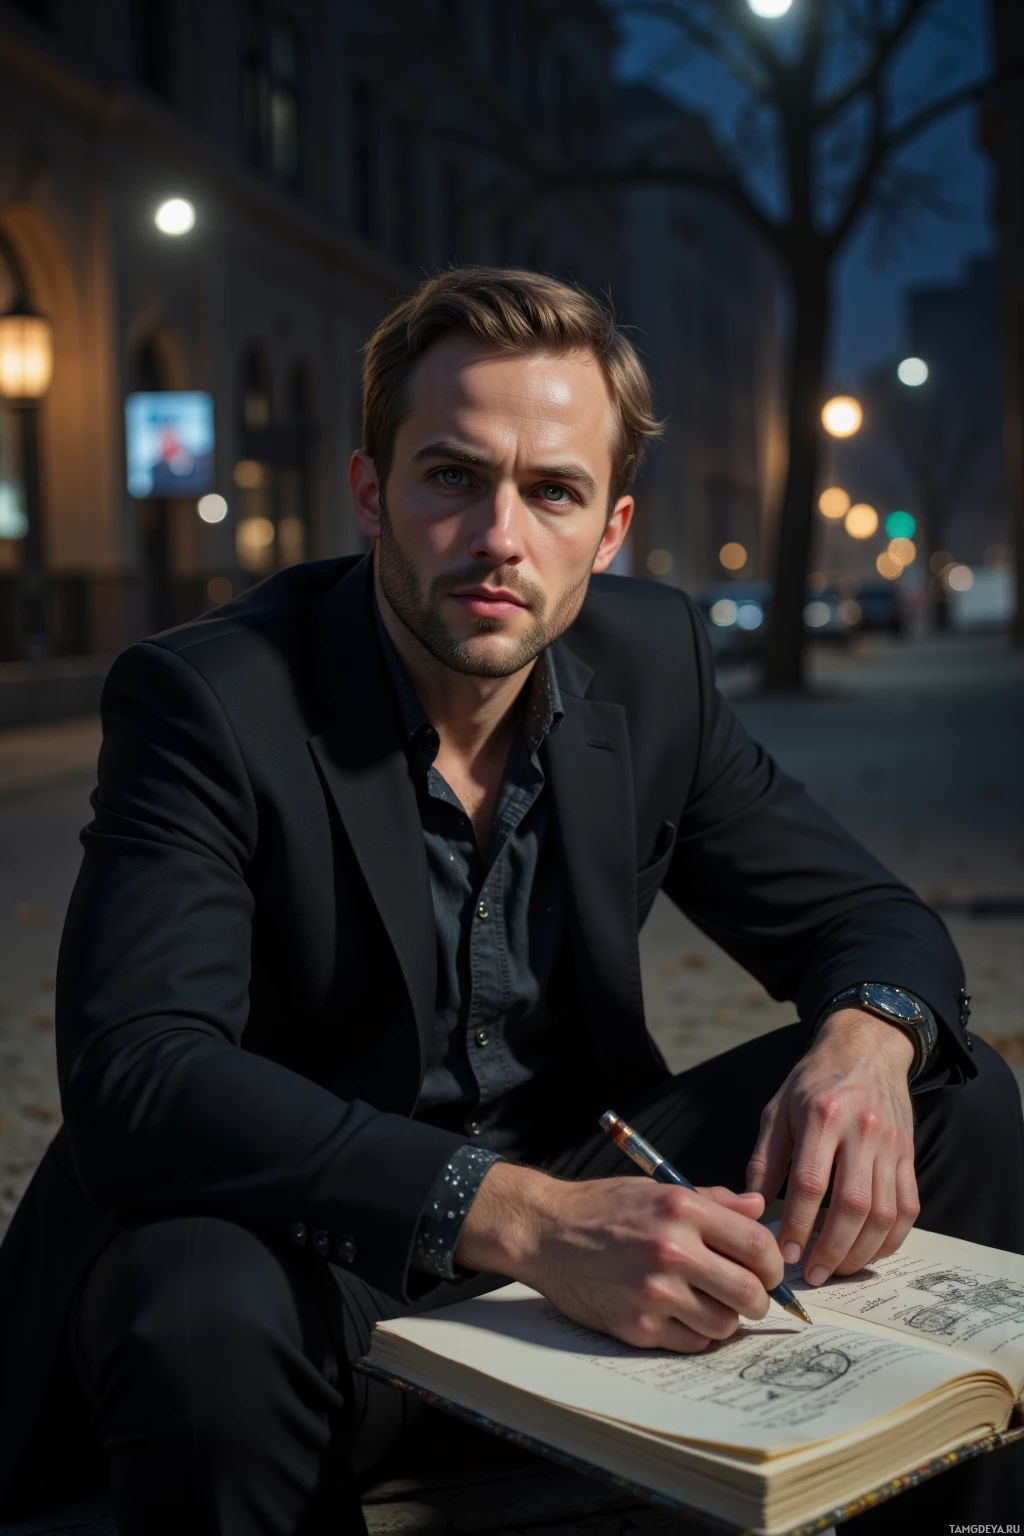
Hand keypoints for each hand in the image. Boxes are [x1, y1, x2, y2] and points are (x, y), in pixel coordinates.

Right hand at [455, 1162, 783, 1351]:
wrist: (547, 1232)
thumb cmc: (604, 1208)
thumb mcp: (660, 1189)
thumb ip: (715, 1200)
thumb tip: (758, 1208)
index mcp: (683, 1209)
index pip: (758, 1246)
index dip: (773, 1264)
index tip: (767, 1271)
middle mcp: (672, 1250)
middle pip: (749, 1293)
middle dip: (757, 1299)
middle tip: (748, 1296)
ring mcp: (654, 1292)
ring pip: (724, 1325)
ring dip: (725, 1318)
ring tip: (706, 1302)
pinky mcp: (638, 1327)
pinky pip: (693, 1343)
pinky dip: (695, 1333)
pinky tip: (680, 1313)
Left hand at [746, 1008, 918, 1285]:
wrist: (866, 1049)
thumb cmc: (812, 1082)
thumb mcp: (777, 1110)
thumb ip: (764, 1160)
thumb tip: (751, 1209)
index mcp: (822, 1116)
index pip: (810, 1183)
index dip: (796, 1225)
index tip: (782, 1255)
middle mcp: (862, 1130)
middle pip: (852, 1205)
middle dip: (831, 1249)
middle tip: (812, 1275)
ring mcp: (891, 1144)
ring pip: (884, 1213)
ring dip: (860, 1252)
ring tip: (836, 1270)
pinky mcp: (909, 1155)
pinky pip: (908, 1208)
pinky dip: (890, 1239)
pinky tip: (867, 1253)